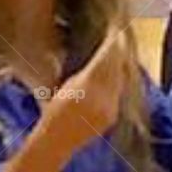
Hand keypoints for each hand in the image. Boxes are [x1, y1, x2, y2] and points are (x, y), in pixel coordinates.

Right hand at [44, 26, 126, 152]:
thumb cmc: (50, 112)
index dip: (113, 41)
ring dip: (120, 65)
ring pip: (120, 79)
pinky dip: (118, 81)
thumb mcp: (63, 86)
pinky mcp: (112, 116)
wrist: (55, 142)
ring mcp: (110, 107)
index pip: (107, 56)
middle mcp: (104, 95)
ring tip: (119, 52)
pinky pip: (118, 92)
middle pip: (117, 66)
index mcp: (88, 84)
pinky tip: (114, 75)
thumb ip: (82, 72)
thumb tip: (98, 57)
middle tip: (119, 36)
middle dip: (119, 51)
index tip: (116, 28)